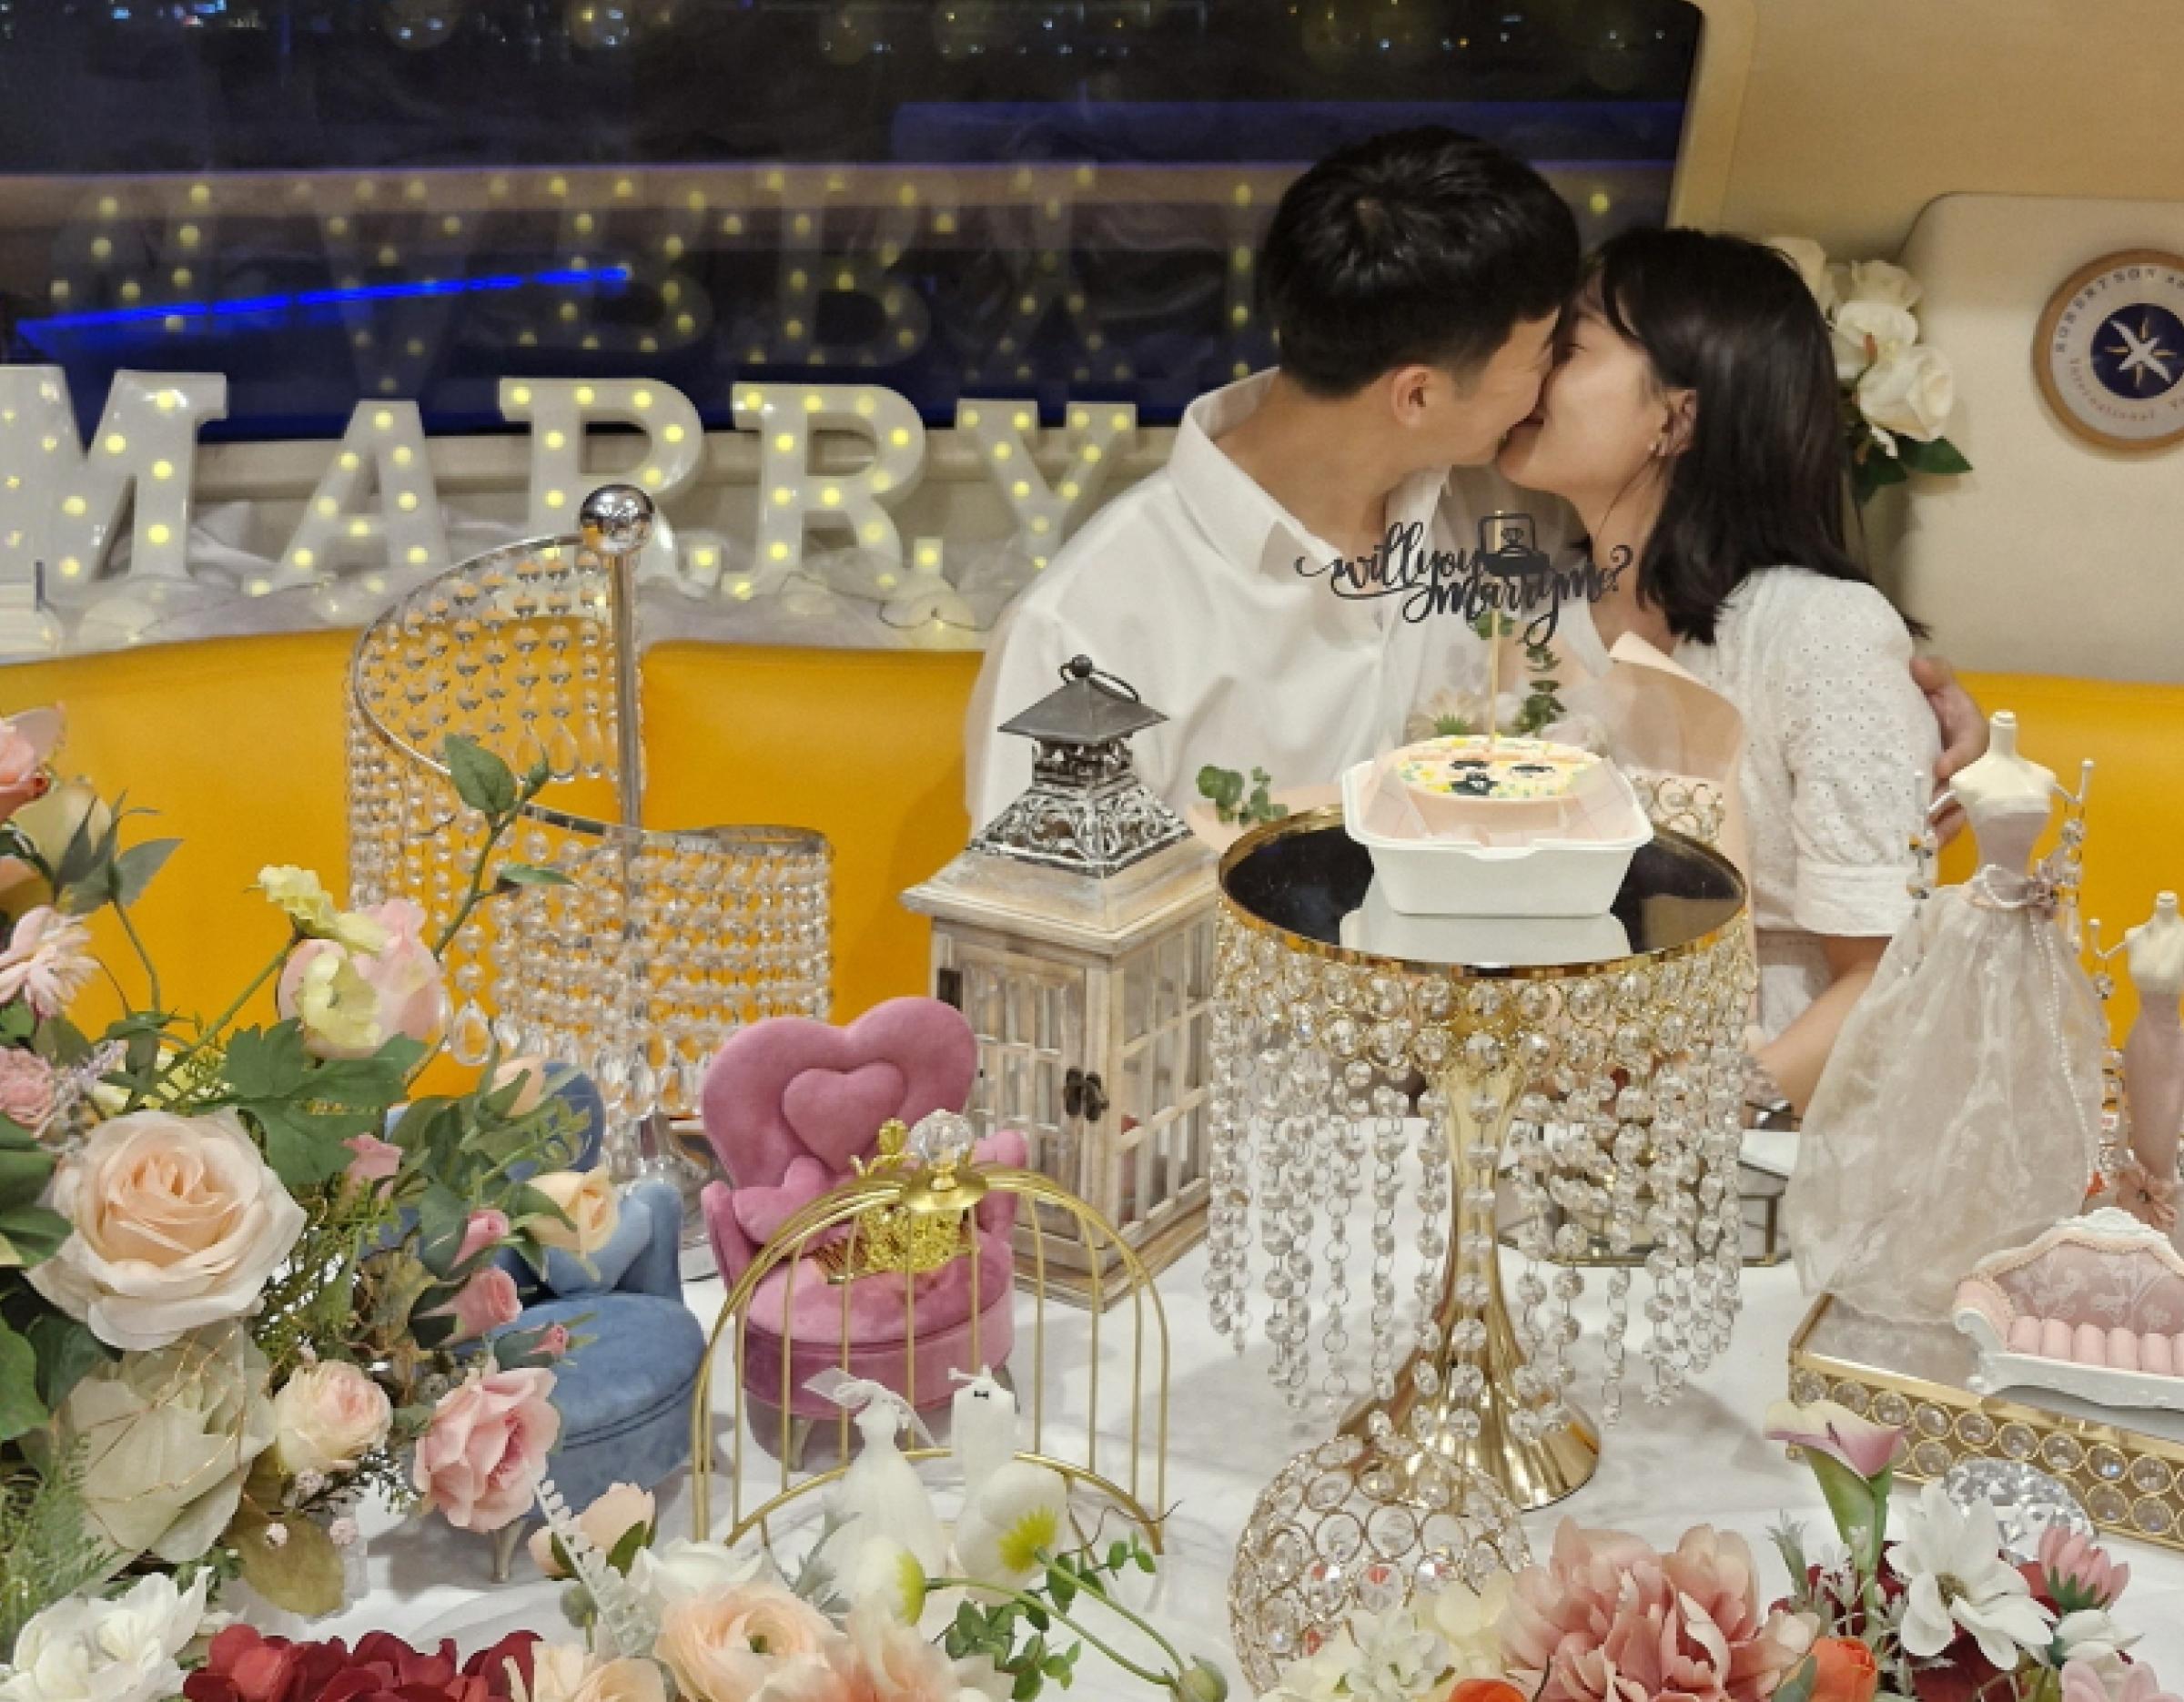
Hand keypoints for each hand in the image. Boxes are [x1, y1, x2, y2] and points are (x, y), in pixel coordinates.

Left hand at [1912, 653, 1985, 845]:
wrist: (1923, 716)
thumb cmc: (1937, 699)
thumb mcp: (1938, 683)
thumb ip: (1933, 673)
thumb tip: (1919, 667)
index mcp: (1973, 732)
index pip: (1973, 745)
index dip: (1960, 757)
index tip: (1940, 768)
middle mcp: (1974, 763)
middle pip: (1971, 787)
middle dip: (1952, 803)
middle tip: (1929, 818)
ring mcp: (1962, 785)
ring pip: (1960, 809)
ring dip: (1943, 825)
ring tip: (1924, 839)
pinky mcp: (1948, 801)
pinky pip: (1947, 821)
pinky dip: (1935, 834)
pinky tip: (1919, 846)